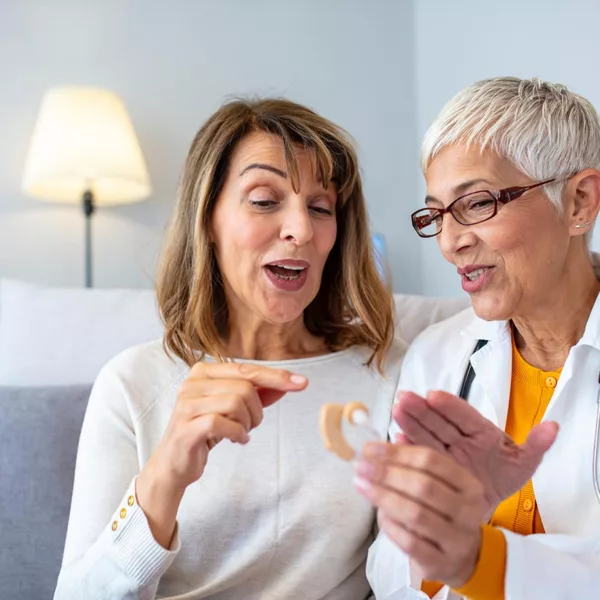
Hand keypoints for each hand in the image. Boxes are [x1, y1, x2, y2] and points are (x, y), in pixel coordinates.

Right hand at [136, 362, 307, 546]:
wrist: (174, 464)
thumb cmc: (204, 431)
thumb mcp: (233, 409)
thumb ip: (258, 394)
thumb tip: (288, 383)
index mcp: (204, 371)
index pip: (247, 369)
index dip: (276, 376)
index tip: (302, 383)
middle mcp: (192, 382)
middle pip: (244, 388)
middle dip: (257, 411)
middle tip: (251, 425)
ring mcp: (187, 403)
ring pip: (236, 403)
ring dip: (247, 423)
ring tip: (241, 432)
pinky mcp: (186, 426)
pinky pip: (223, 423)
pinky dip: (238, 434)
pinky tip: (236, 439)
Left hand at [355, 443, 485, 587]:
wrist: (464, 558)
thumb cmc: (445, 511)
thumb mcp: (439, 483)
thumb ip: (416, 459)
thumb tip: (391, 436)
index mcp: (468, 484)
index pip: (431, 460)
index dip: (397, 453)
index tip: (369, 448)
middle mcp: (468, 511)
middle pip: (423, 485)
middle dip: (387, 474)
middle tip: (360, 466)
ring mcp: (456, 540)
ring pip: (415, 514)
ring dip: (383, 497)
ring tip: (361, 485)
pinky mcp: (440, 564)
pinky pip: (409, 542)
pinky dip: (390, 525)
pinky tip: (378, 513)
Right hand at [393, 390, 557, 516]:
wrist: (484, 502)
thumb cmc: (502, 475)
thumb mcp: (523, 463)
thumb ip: (536, 445)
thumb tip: (554, 427)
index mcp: (480, 431)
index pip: (465, 416)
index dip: (450, 406)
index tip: (434, 395)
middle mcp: (457, 438)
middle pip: (438, 422)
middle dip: (421, 409)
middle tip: (405, 397)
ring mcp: (442, 451)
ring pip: (425, 435)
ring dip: (409, 423)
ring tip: (396, 411)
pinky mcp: (429, 467)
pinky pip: (417, 456)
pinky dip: (406, 449)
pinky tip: (396, 441)